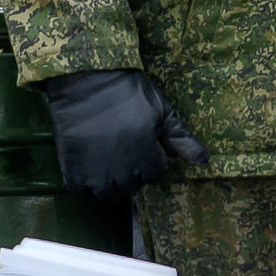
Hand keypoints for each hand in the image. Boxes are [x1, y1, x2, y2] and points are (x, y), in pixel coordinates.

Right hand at [41, 69, 208, 198]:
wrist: (88, 81)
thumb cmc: (129, 93)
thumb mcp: (162, 111)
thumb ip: (182, 139)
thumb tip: (204, 161)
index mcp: (145, 156)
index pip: (155, 174)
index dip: (152, 158)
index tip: (144, 144)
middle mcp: (121, 171)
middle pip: (133, 186)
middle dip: (134, 171)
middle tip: (126, 149)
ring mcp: (95, 174)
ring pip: (109, 194)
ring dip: (113, 182)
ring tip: (110, 159)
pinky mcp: (72, 172)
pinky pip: (82, 192)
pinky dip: (87, 185)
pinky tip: (91, 165)